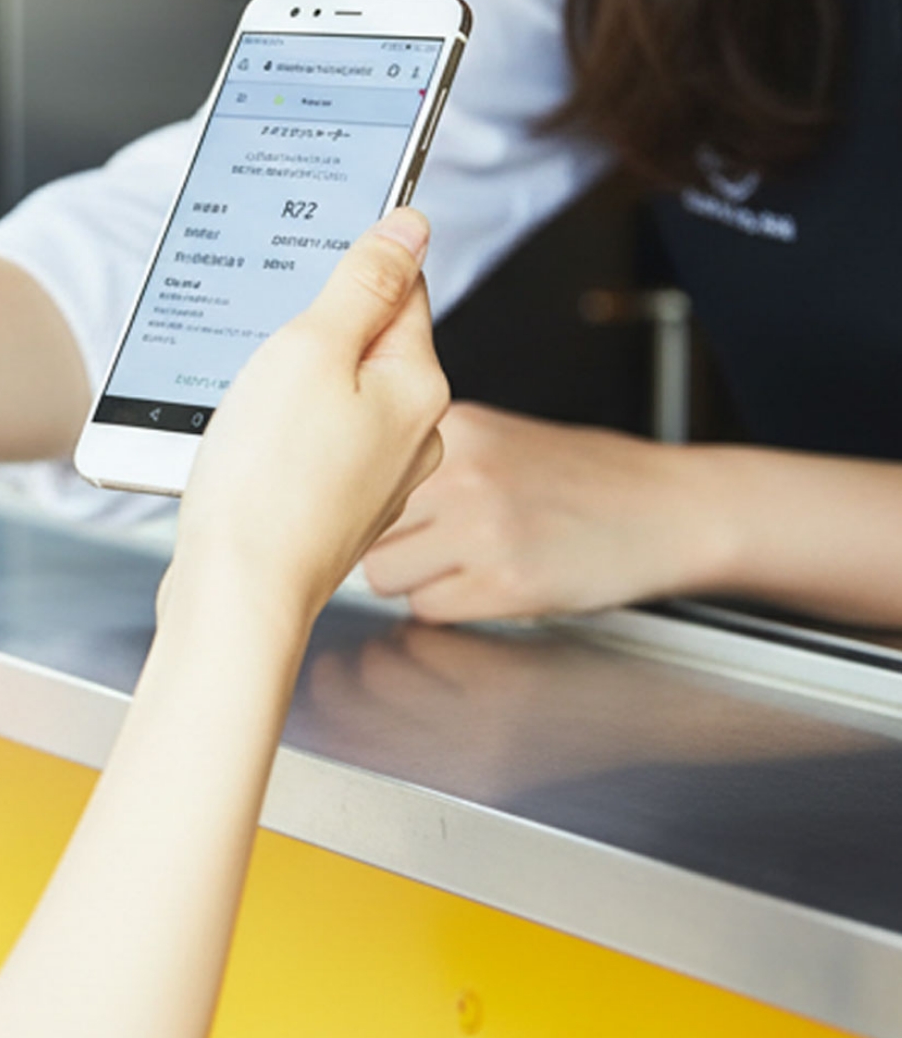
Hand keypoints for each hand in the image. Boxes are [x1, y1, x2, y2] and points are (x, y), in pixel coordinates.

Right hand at [172, 209, 450, 631]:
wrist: (238, 592)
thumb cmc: (267, 480)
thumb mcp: (310, 350)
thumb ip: (362, 283)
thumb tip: (408, 225)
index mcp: (419, 385)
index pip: (403, 287)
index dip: (348, 268)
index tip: (302, 272)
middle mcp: (415, 432)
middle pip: (369, 341)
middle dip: (314, 332)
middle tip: (262, 346)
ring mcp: (378, 474)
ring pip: (338, 394)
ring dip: (292, 384)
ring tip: (248, 403)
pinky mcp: (339, 504)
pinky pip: (316, 440)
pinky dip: (282, 431)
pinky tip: (247, 445)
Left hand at [361, 403, 707, 621]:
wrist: (671, 509)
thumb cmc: (589, 478)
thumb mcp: (499, 436)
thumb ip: (433, 454)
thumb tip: (366, 484)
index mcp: (455, 428)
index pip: (365, 471)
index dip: (369, 502)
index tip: (378, 518)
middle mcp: (461, 473)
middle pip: (365, 525)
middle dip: (384, 543)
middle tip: (420, 548)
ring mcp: (481, 529)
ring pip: (384, 573)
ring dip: (409, 579)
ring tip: (452, 568)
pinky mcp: (505, 584)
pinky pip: (428, 609)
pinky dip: (445, 606)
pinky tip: (482, 587)